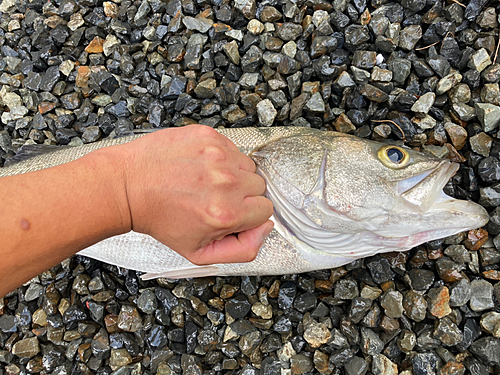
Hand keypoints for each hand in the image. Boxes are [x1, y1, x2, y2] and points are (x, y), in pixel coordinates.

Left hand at [111, 125, 273, 264]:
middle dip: (241, 194)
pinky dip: (219, 156)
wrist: (128, 186)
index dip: (248, 214)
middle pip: (259, 186)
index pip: (265, 210)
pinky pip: (231, 147)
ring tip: (205, 181)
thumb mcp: (199, 252)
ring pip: (247, 165)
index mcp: (226, 213)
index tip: (229, 212)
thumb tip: (265, 229)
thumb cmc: (159, 218)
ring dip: (232, 173)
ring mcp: (217, 155)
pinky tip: (198, 166)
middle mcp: (225, 182)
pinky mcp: (207, 135)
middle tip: (214, 197)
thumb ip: (243, 249)